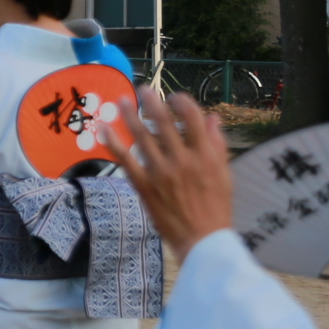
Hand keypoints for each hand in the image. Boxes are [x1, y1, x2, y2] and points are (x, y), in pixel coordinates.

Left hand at [97, 90, 231, 255]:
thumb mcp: (224, 173)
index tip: (174, 96)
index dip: (181, 102)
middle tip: (143, 89)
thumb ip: (216, 144)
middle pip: (163, 122)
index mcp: (205, 155)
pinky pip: (125, 159)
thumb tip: (212, 117)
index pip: (191, 118)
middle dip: (151, 101)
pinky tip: (103, 128)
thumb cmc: (216, 207)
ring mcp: (161, 172)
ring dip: (129, 115)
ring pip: (142, 136)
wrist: (201, 240)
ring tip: (122, 101)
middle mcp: (182, 160)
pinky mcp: (144, 186)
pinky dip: (113, 142)